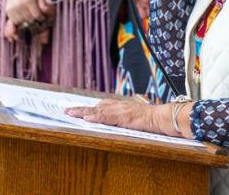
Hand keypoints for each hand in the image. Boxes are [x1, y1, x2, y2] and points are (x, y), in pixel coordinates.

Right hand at [3, 0, 53, 41]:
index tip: (42, 17)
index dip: (41, 18)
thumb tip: (45, 12)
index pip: (37, 15)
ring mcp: (13, 8)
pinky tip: (23, 16)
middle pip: (30, 20)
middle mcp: (19, 4)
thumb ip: (44, 4)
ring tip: (29, 16)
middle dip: (35, 20)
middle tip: (36, 17)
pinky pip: (15, 22)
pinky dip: (20, 21)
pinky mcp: (8, 11)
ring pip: (22, 22)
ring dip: (27, 21)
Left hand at [66, 99, 183, 136]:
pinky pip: (107, 117)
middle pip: (95, 107)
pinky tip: (87, 119)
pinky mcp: (123, 117)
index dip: (88, 108)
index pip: (101, 106)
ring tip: (71, 113)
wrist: (161, 117)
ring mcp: (120, 111)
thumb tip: (121, 122)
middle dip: (81, 109)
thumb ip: (126, 118)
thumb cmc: (151, 119)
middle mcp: (118, 106)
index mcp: (121, 106)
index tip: (77, 110)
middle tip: (67, 110)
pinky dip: (96, 118)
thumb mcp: (135, 117)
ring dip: (83, 112)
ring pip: (97, 111)